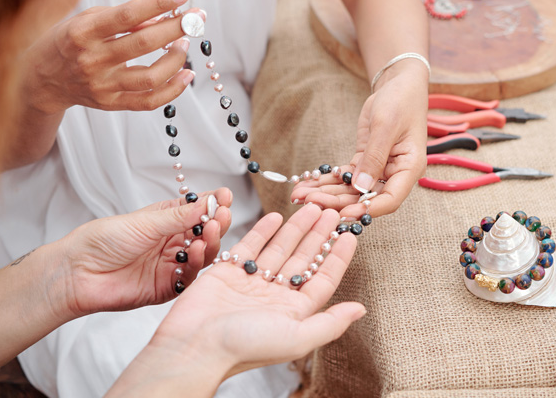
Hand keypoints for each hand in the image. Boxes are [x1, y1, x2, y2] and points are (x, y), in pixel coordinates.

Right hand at [23, 0, 202, 114]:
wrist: (42, 78)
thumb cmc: (69, 42)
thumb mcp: (88, 20)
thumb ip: (124, 19)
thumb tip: (163, 17)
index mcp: (83, 32)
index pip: (127, 15)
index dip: (158, 3)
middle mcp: (92, 60)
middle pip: (144, 44)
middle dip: (176, 28)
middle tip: (196, 19)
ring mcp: (102, 85)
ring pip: (150, 76)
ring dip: (176, 59)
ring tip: (185, 44)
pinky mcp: (112, 103)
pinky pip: (149, 101)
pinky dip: (174, 89)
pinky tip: (186, 74)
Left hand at [61, 188, 232, 316]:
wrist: (77, 272)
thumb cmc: (103, 240)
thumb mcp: (145, 222)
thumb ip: (179, 216)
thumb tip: (208, 202)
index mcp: (167, 220)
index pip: (198, 211)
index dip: (213, 204)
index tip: (225, 197)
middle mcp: (173, 242)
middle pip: (205, 233)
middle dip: (217, 223)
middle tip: (222, 215)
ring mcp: (172, 265)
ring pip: (203, 255)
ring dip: (211, 243)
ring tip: (212, 232)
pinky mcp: (168, 287)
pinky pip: (191, 278)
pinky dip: (198, 265)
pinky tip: (198, 252)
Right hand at [147, 204, 364, 379]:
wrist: (194, 346)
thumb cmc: (245, 347)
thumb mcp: (298, 338)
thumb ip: (331, 323)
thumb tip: (361, 310)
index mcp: (293, 313)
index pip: (322, 279)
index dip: (337, 258)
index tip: (350, 236)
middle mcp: (274, 297)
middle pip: (303, 260)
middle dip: (318, 236)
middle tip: (331, 212)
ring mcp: (251, 283)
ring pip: (279, 250)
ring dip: (295, 229)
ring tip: (311, 208)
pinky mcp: (227, 273)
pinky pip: (249, 246)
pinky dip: (263, 231)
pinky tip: (276, 216)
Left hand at [291, 66, 427, 217]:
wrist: (398, 85)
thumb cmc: (400, 101)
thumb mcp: (386, 126)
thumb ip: (374, 158)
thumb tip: (362, 189)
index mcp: (410, 168)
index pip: (391, 199)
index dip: (368, 209)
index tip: (344, 213)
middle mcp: (395, 174)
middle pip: (365, 197)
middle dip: (337, 202)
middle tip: (310, 203)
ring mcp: (380, 169)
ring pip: (352, 189)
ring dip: (327, 193)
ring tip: (299, 195)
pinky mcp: (365, 162)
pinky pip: (346, 176)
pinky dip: (328, 180)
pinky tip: (308, 184)